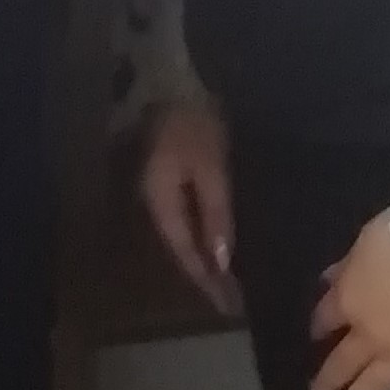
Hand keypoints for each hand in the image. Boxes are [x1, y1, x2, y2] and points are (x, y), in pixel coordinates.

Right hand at [141, 94, 239, 315]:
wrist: (180, 80)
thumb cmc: (198, 125)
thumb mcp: (212, 171)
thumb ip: (217, 217)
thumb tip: (222, 263)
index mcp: (160, 202)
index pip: (185, 254)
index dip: (207, 282)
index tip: (230, 309)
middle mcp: (155, 202)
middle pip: (182, 250)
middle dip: (207, 277)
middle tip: (234, 304)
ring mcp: (162, 190)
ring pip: (185, 236)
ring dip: (207, 260)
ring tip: (231, 283)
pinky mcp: (173, 178)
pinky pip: (190, 220)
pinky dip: (206, 238)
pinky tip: (221, 245)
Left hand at [307, 216, 389, 389]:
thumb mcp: (362, 244)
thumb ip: (345, 270)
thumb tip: (328, 281)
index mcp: (349, 302)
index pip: (325, 318)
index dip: (319, 326)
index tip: (317, 332)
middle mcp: (372, 336)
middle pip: (342, 361)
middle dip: (325, 379)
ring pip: (374, 386)